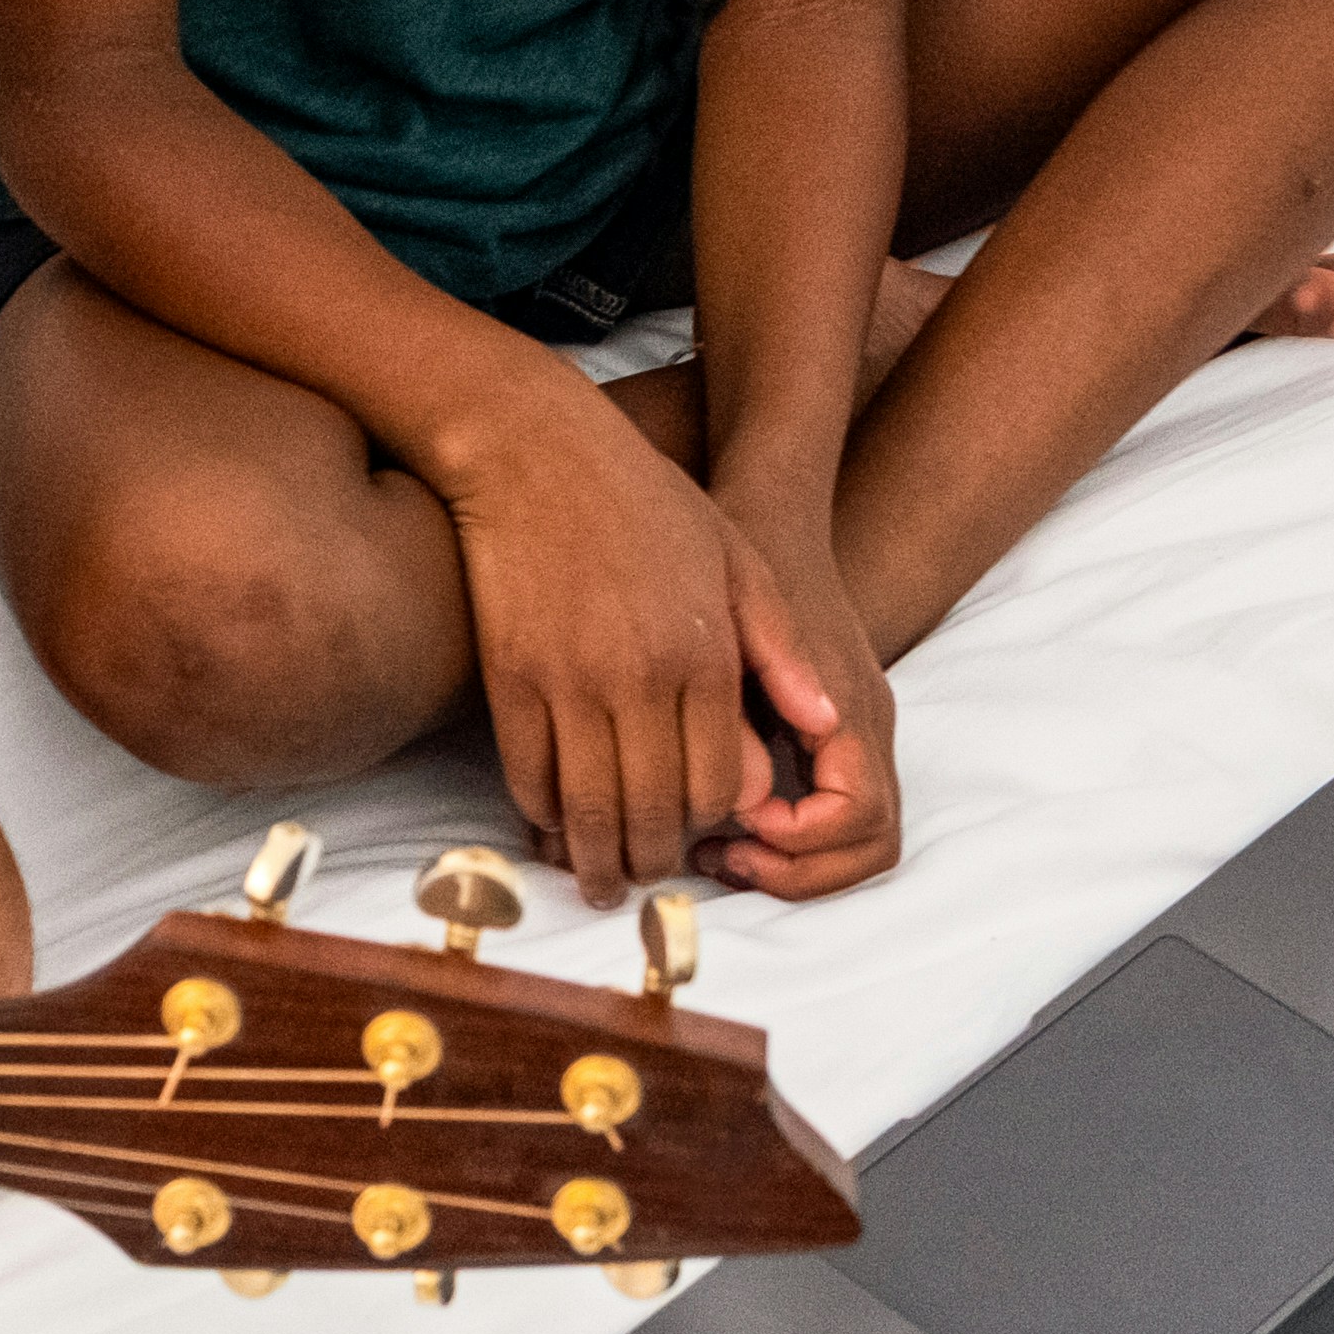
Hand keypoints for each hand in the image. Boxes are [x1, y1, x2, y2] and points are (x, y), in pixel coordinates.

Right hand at [434, 382, 785, 905]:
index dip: (710, 823)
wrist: (537, 452)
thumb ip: (781, 650)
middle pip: (654, 810)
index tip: (700, 838)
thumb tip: (823, 727)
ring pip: (589, 807)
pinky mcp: (510, 676)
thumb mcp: (739, 559)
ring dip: (595, 859)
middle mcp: (641, 677)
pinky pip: (527, 773)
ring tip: (598, 880)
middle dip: (653, 861)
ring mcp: (570, 679)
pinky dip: (540, 813)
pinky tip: (550, 825)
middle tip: (646, 882)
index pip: (717, 783)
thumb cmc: (647, 501)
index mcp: (706, 655)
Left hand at [701, 493, 903, 901]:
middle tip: (725, 857)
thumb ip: (737, 724)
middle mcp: (867, 727)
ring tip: (719, 849)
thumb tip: (741, 806)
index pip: (861, 817)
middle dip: (801, 871)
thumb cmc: (738, 569)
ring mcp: (858, 733)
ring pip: (861, 839)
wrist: (769, 513)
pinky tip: (721, 819)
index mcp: (850, 707)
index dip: (797, 839)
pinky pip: (837, 813)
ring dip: (796, 863)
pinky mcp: (836, 735)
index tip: (734, 820)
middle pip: (874, 844)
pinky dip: (790, 839)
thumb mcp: (727, 642)